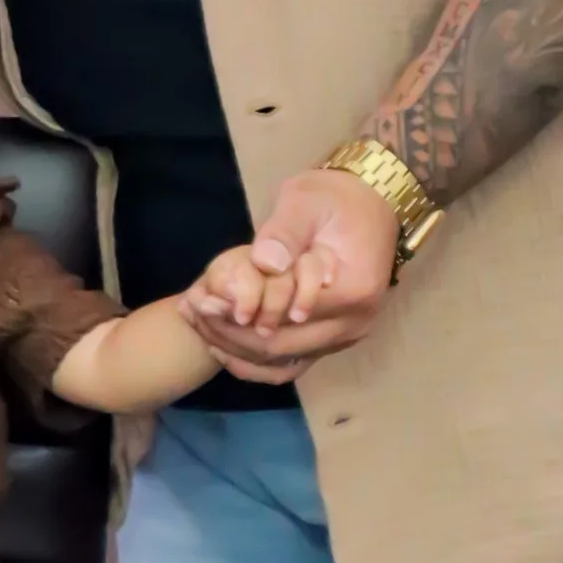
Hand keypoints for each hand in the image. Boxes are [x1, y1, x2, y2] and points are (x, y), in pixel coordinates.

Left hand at [187, 169, 400, 378]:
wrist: (371, 204)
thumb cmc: (337, 199)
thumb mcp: (307, 201)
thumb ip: (285, 232)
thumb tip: (264, 263)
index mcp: (352, 292)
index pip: (286, 317)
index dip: (238, 314)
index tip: (201, 300)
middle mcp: (353, 324)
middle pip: (280, 347)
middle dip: (229, 333)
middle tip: (191, 311)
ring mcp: (345, 337)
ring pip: (281, 362)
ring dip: (236, 349)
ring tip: (199, 323)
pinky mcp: (333, 340)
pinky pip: (290, 364)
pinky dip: (254, 360)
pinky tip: (222, 344)